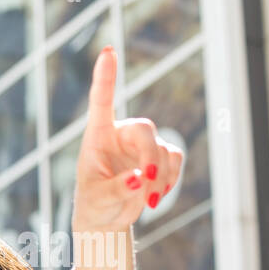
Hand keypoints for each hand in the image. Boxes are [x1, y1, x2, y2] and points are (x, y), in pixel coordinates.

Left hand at [71, 46, 183, 232]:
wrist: (106, 218)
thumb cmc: (93, 205)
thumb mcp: (98, 200)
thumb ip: (116, 189)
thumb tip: (139, 177)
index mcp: (97, 137)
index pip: (102, 102)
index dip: (105, 77)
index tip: (107, 51)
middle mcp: (121, 134)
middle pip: (144, 130)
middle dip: (149, 156)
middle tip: (147, 181)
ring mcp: (142, 144)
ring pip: (163, 148)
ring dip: (160, 176)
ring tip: (147, 201)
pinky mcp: (160, 156)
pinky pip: (175, 159)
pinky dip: (170, 179)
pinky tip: (155, 196)